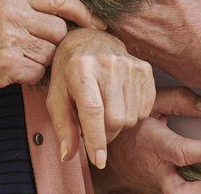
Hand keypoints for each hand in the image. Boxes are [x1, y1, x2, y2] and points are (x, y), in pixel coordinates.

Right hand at [0, 0, 104, 99]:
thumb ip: (30, 7)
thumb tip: (73, 14)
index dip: (82, 12)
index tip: (96, 23)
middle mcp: (11, 13)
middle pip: (59, 30)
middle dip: (54, 43)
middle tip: (35, 48)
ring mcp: (9, 39)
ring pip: (50, 53)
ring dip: (41, 61)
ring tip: (19, 58)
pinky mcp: (6, 65)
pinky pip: (38, 72)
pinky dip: (31, 76)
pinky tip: (13, 71)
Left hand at [48, 28, 154, 169]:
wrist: (89, 39)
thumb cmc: (69, 71)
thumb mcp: (56, 97)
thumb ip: (63, 127)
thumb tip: (69, 155)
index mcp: (81, 68)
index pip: (92, 110)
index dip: (96, 139)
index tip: (99, 161)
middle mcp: (108, 63)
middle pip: (116, 119)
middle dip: (104, 133)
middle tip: (93, 127)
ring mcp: (130, 64)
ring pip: (130, 117)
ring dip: (117, 124)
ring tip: (105, 110)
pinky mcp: (144, 68)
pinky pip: (144, 109)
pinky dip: (131, 114)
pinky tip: (119, 102)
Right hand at [92, 87, 200, 193]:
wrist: (103, 147)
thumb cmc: (130, 119)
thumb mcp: (147, 101)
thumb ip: (178, 100)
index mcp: (152, 142)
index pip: (184, 153)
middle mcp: (155, 168)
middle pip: (181, 191)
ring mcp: (157, 182)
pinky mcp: (161, 187)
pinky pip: (182, 192)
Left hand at [112, 0, 200, 86]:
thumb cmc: (195, 24)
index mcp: (123, 17)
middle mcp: (124, 35)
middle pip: (102, 11)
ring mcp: (136, 48)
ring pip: (116, 25)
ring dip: (117, 10)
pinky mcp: (149, 55)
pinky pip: (130, 37)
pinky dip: (131, 24)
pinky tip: (142, 16)